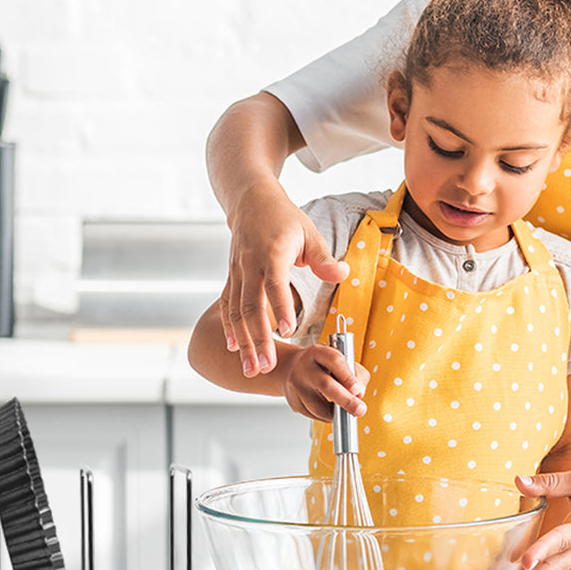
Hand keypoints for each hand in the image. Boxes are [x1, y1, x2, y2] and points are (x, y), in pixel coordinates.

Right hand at [220, 179, 347, 375]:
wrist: (250, 201)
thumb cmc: (284, 218)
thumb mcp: (309, 232)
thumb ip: (323, 258)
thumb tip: (343, 274)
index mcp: (272, 252)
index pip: (275, 284)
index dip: (280, 307)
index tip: (288, 331)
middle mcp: (250, 263)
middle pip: (250, 305)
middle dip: (258, 338)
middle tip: (267, 366)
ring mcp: (237, 271)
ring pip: (236, 311)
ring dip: (243, 342)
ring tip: (252, 368)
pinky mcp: (231, 276)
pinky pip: (227, 306)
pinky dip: (229, 328)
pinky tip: (234, 349)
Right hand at [283, 346, 369, 422]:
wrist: (292, 368)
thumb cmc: (322, 365)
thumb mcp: (341, 361)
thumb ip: (356, 374)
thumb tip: (360, 394)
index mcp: (318, 353)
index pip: (335, 361)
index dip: (348, 377)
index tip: (357, 390)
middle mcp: (305, 368)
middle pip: (326, 385)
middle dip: (346, 400)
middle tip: (359, 410)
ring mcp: (296, 386)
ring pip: (320, 408)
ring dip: (337, 413)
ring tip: (343, 408)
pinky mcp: (294, 403)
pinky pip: (315, 416)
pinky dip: (326, 416)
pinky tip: (328, 408)